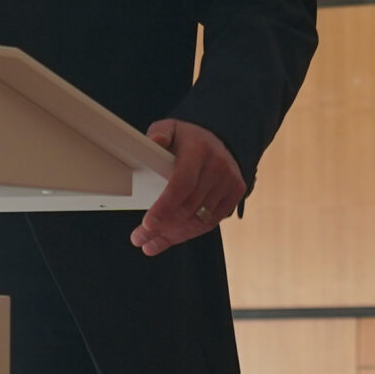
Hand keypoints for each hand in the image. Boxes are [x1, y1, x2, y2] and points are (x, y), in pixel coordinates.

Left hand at [130, 119, 246, 256]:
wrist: (217, 140)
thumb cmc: (187, 139)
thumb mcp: (170, 129)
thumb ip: (159, 133)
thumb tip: (155, 141)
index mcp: (198, 149)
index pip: (182, 183)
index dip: (164, 207)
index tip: (147, 224)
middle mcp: (217, 166)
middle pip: (189, 207)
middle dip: (161, 227)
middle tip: (139, 238)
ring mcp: (229, 181)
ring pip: (199, 219)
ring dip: (173, 235)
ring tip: (149, 243)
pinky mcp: (235, 193)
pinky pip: (210, 222)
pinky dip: (189, 233)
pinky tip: (170, 238)